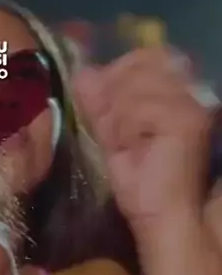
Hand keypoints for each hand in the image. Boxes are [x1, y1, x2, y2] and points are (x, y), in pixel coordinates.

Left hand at [73, 49, 211, 231]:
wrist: (166, 218)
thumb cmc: (144, 181)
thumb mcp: (114, 134)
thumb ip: (101, 103)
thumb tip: (83, 72)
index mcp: (179, 87)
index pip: (144, 56)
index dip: (118, 75)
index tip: (109, 110)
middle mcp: (191, 87)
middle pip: (136, 64)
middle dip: (115, 96)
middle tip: (118, 133)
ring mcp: (191, 101)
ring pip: (131, 86)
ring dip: (117, 117)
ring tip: (125, 144)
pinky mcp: (186, 120)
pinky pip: (135, 109)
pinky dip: (124, 130)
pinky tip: (131, 148)